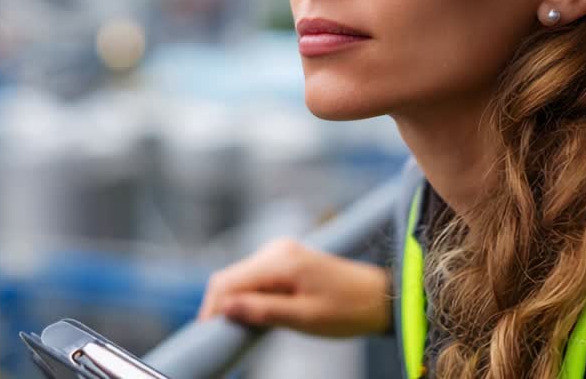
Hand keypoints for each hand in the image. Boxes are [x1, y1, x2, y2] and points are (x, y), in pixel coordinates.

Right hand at [196, 238, 391, 337]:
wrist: (378, 297)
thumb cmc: (347, 310)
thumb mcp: (305, 318)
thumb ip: (264, 311)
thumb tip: (225, 308)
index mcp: (280, 261)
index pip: (227, 281)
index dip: (212, 308)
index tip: (207, 335)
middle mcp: (276, 249)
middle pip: (230, 277)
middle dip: (221, 305)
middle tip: (223, 336)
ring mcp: (280, 252)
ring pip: (241, 278)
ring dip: (236, 302)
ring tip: (243, 329)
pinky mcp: (285, 259)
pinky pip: (255, 277)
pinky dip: (250, 296)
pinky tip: (258, 315)